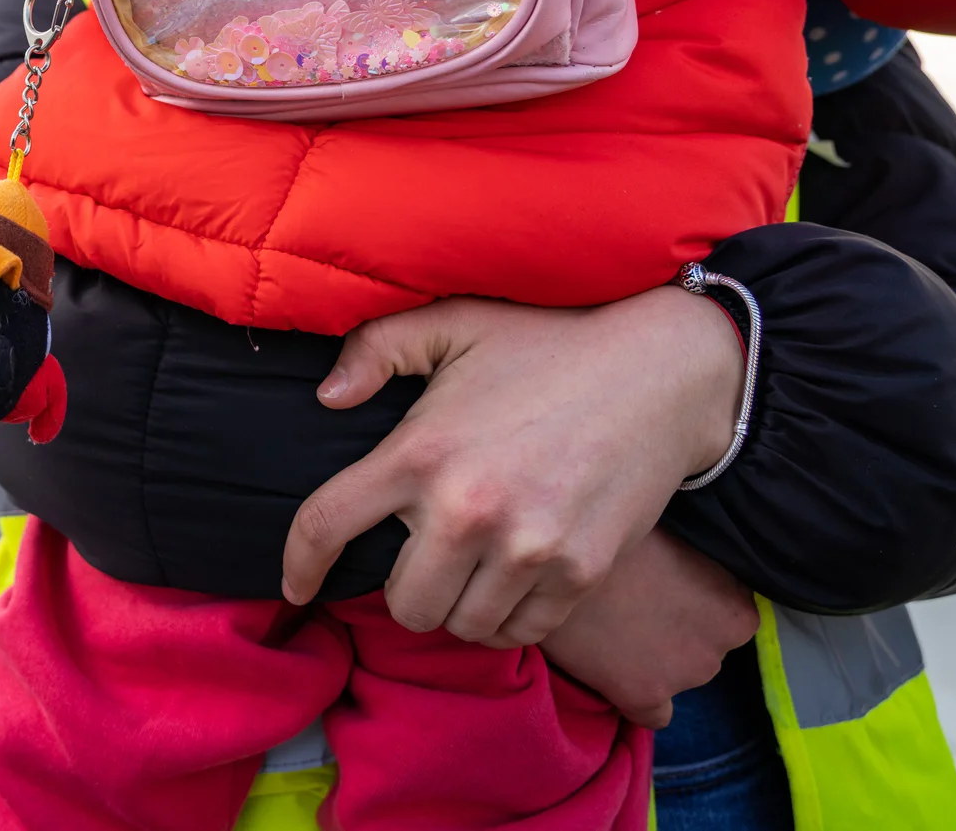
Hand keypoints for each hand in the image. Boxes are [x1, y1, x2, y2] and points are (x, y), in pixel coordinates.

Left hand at [281, 288, 744, 646]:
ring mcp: (526, 549)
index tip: (295, 587)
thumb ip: (378, 348)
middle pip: (400, 603)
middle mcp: (466, 510)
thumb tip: (328, 396)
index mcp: (420, 453)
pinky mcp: (579, 575)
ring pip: (460, 626)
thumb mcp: (455, 323)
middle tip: (423, 558)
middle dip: (402, 588)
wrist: (660, 370)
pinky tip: (511, 582)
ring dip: (457, 606)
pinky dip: (507, 619)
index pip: (326, 525)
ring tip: (471, 568)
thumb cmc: (549, 342)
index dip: (298, 565)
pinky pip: (520, 633)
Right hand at [540, 529, 759, 728]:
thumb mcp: (675, 536)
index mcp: (736, 610)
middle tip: (636, 605)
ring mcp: (681, 678)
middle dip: (676, 633)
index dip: (697, 601)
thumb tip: (691, 571)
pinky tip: (615, 673)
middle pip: (703, 650)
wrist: (557, 559)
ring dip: (656, 662)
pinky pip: (653, 715)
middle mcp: (716, 650)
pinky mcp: (642, 696)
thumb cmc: (617, 536)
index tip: (666, 587)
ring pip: (677, 677)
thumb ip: (696, 563)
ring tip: (614, 628)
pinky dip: (639, 699)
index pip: (731, 618)